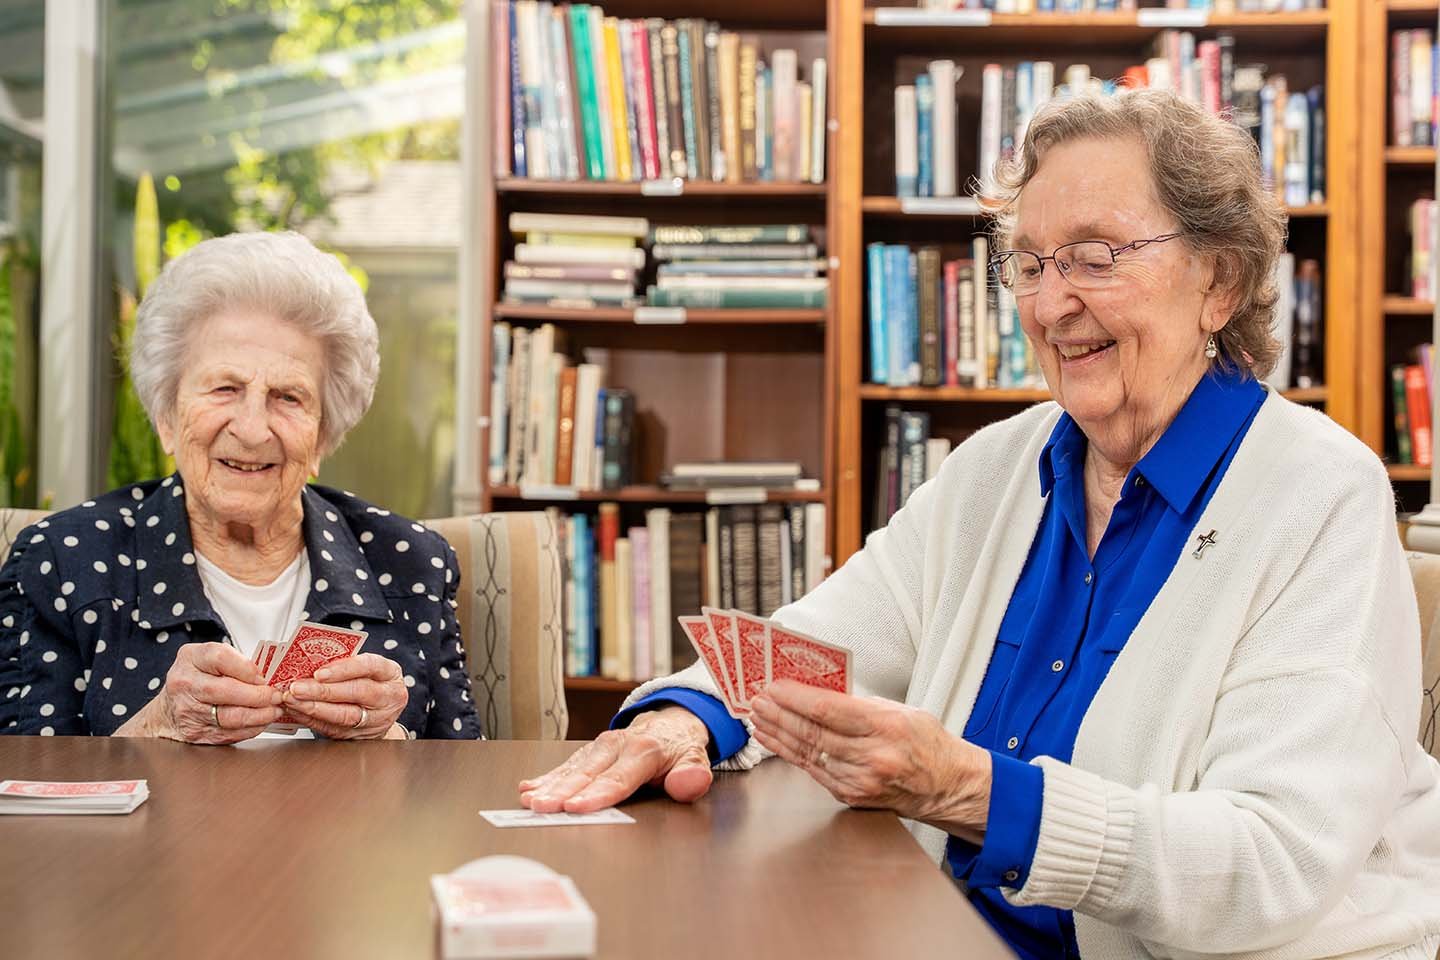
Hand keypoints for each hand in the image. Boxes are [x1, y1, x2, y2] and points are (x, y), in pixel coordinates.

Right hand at [117, 642, 282, 744]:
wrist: (168, 710)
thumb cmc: (196, 679)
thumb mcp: (209, 659)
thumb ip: (235, 662)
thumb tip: (269, 676)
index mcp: (190, 658)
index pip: (220, 658)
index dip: (247, 668)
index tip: (264, 676)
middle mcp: (185, 684)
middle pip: (226, 690)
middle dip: (258, 695)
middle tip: (276, 696)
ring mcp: (188, 711)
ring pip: (230, 716)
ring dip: (259, 715)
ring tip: (274, 710)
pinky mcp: (196, 733)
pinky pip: (230, 733)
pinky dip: (251, 728)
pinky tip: (261, 721)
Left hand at [282, 654, 408, 739]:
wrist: (382, 713)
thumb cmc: (369, 682)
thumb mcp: (366, 669)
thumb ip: (344, 664)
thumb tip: (309, 663)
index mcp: (390, 674)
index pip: (370, 666)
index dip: (344, 669)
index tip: (319, 672)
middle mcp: (388, 697)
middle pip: (358, 693)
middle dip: (323, 691)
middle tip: (297, 688)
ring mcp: (377, 720)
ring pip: (345, 715)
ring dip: (314, 708)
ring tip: (292, 700)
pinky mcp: (361, 736)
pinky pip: (334, 729)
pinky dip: (312, 720)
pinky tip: (297, 711)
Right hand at [518, 706, 712, 812]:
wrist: (670, 723)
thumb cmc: (679, 747)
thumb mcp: (696, 758)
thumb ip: (693, 773)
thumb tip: (688, 783)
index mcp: (644, 750)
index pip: (619, 777)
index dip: (597, 794)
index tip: (577, 806)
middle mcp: (618, 745)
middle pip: (588, 773)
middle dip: (563, 791)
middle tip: (543, 807)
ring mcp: (601, 746)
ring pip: (573, 768)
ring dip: (550, 785)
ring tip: (530, 801)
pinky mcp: (590, 751)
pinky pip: (567, 764)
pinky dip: (547, 776)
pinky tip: (528, 787)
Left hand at [751, 680, 992, 843]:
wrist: (948, 786)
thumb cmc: (927, 743)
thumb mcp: (901, 711)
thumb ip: (859, 704)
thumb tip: (817, 691)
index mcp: (887, 728)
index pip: (829, 710)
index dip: (795, 698)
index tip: (774, 685)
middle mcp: (872, 758)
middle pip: (813, 733)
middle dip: (779, 714)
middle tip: (757, 699)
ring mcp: (860, 781)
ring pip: (808, 753)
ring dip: (778, 734)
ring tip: (758, 717)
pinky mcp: (851, 796)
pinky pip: (814, 771)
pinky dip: (790, 754)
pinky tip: (775, 741)